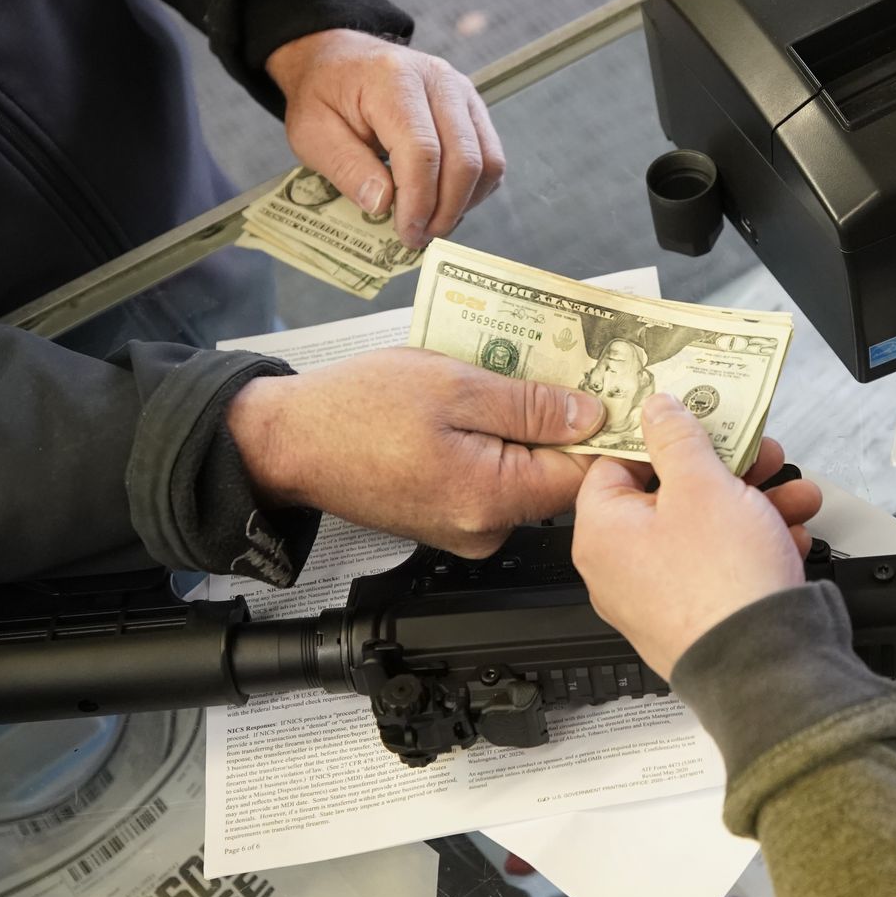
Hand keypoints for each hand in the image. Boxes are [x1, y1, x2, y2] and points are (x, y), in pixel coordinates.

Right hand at [225, 348, 601, 556]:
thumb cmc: (357, 408)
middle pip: (555, 475)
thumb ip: (530, 406)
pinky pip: (491, 479)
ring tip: (493, 381)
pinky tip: (467, 408)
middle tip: (546, 368)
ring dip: (520, 428)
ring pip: (522, 474)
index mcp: (494, 498)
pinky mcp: (446, 518)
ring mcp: (464, 528)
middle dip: (558, 421)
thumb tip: (591, 416)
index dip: (600, 428)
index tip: (608, 389)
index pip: (583, 473)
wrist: (288, 440)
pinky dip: (490, 443)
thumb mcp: (455, 385)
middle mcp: (485, 528)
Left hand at [267, 29, 504, 248]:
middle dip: (445, 209)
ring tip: (431, 224)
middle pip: (464, 159)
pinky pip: (491, 157)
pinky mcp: (473, 108)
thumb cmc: (323, 95)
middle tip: (419, 237)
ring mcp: (462, 92)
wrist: (338, 60)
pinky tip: (444, 202)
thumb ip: (346, 167)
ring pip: (487, 161)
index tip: (406, 233)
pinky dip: (474, 190)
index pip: (422, 150)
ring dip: (463, 203)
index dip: (419, 201)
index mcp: (394, 80)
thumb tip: (383, 206)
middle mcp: (438, 80)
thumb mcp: (311, 132)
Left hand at [570, 394, 823, 679]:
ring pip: (706, 528)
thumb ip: (678, 438)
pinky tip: (790, 533)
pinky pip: (722, 564)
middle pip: (670, 494)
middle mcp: (622, 569)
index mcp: (603, 533)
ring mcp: (660, 596)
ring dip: (754, 503)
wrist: (766, 664)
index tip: (697, 419)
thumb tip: (658, 410)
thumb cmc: (722, 585)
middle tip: (760, 454)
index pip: (617, 464)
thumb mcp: (702, 485)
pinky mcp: (699, 615)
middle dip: (727, 469)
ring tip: (794, 493)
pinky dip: (756, 543)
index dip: (662, 436)